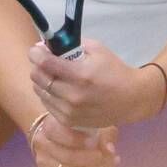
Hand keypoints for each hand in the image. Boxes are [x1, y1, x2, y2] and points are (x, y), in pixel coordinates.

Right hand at [27, 111, 117, 166]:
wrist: (56, 136)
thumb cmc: (79, 128)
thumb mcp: (93, 124)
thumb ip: (104, 134)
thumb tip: (110, 149)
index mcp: (49, 126)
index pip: (63, 135)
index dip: (80, 141)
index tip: (96, 143)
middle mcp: (42, 144)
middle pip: (69, 158)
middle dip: (95, 160)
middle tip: (113, 157)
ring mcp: (42, 163)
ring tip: (113, 166)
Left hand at [28, 40, 163, 129]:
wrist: (131, 99)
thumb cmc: (114, 71)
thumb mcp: (97, 49)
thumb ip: (71, 44)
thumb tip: (44, 45)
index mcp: (81, 75)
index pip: (45, 63)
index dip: (36, 53)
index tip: (36, 50)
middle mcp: (73, 95)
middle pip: (38, 78)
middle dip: (37, 66)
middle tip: (44, 61)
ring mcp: (70, 111)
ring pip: (39, 91)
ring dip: (42, 80)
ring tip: (53, 75)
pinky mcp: (69, 121)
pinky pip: (47, 104)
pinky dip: (48, 94)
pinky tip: (59, 88)